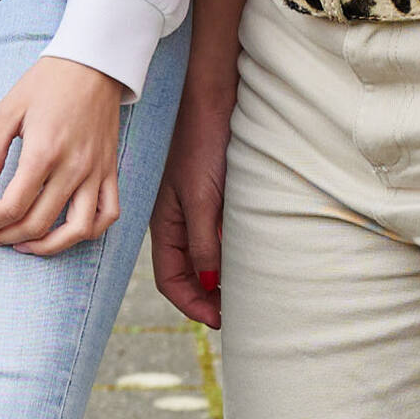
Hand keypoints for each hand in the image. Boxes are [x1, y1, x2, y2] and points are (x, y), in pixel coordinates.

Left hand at [0, 57, 129, 253]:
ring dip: (48, 247)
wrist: (91, 65)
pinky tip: (66, 233)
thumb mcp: (8, 110)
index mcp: (43, 153)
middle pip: (38, 223)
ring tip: (24, 245)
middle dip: (6, 237)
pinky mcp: (110, 172)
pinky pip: (108, 215)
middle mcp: (73, 169)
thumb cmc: (46, 84)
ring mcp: (96, 173)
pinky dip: (90, 232)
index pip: (12, 206)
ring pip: (77, 230)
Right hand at [149, 73, 232, 325]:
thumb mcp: (202, 197)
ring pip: (205, 256)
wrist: (211, 96)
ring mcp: (195, 207)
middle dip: (209, 298)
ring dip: (222, 276)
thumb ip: (203, 242)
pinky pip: (219, 234)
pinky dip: (232, 252)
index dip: (194, 305)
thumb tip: (210, 286)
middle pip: (187, 273)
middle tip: (242, 313)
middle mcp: (178, 220)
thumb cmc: (202, 141)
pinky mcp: (214, 194)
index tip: (222, 322)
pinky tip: (253, 254)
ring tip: (251, 289)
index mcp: (166, 223)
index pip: (172, 280)